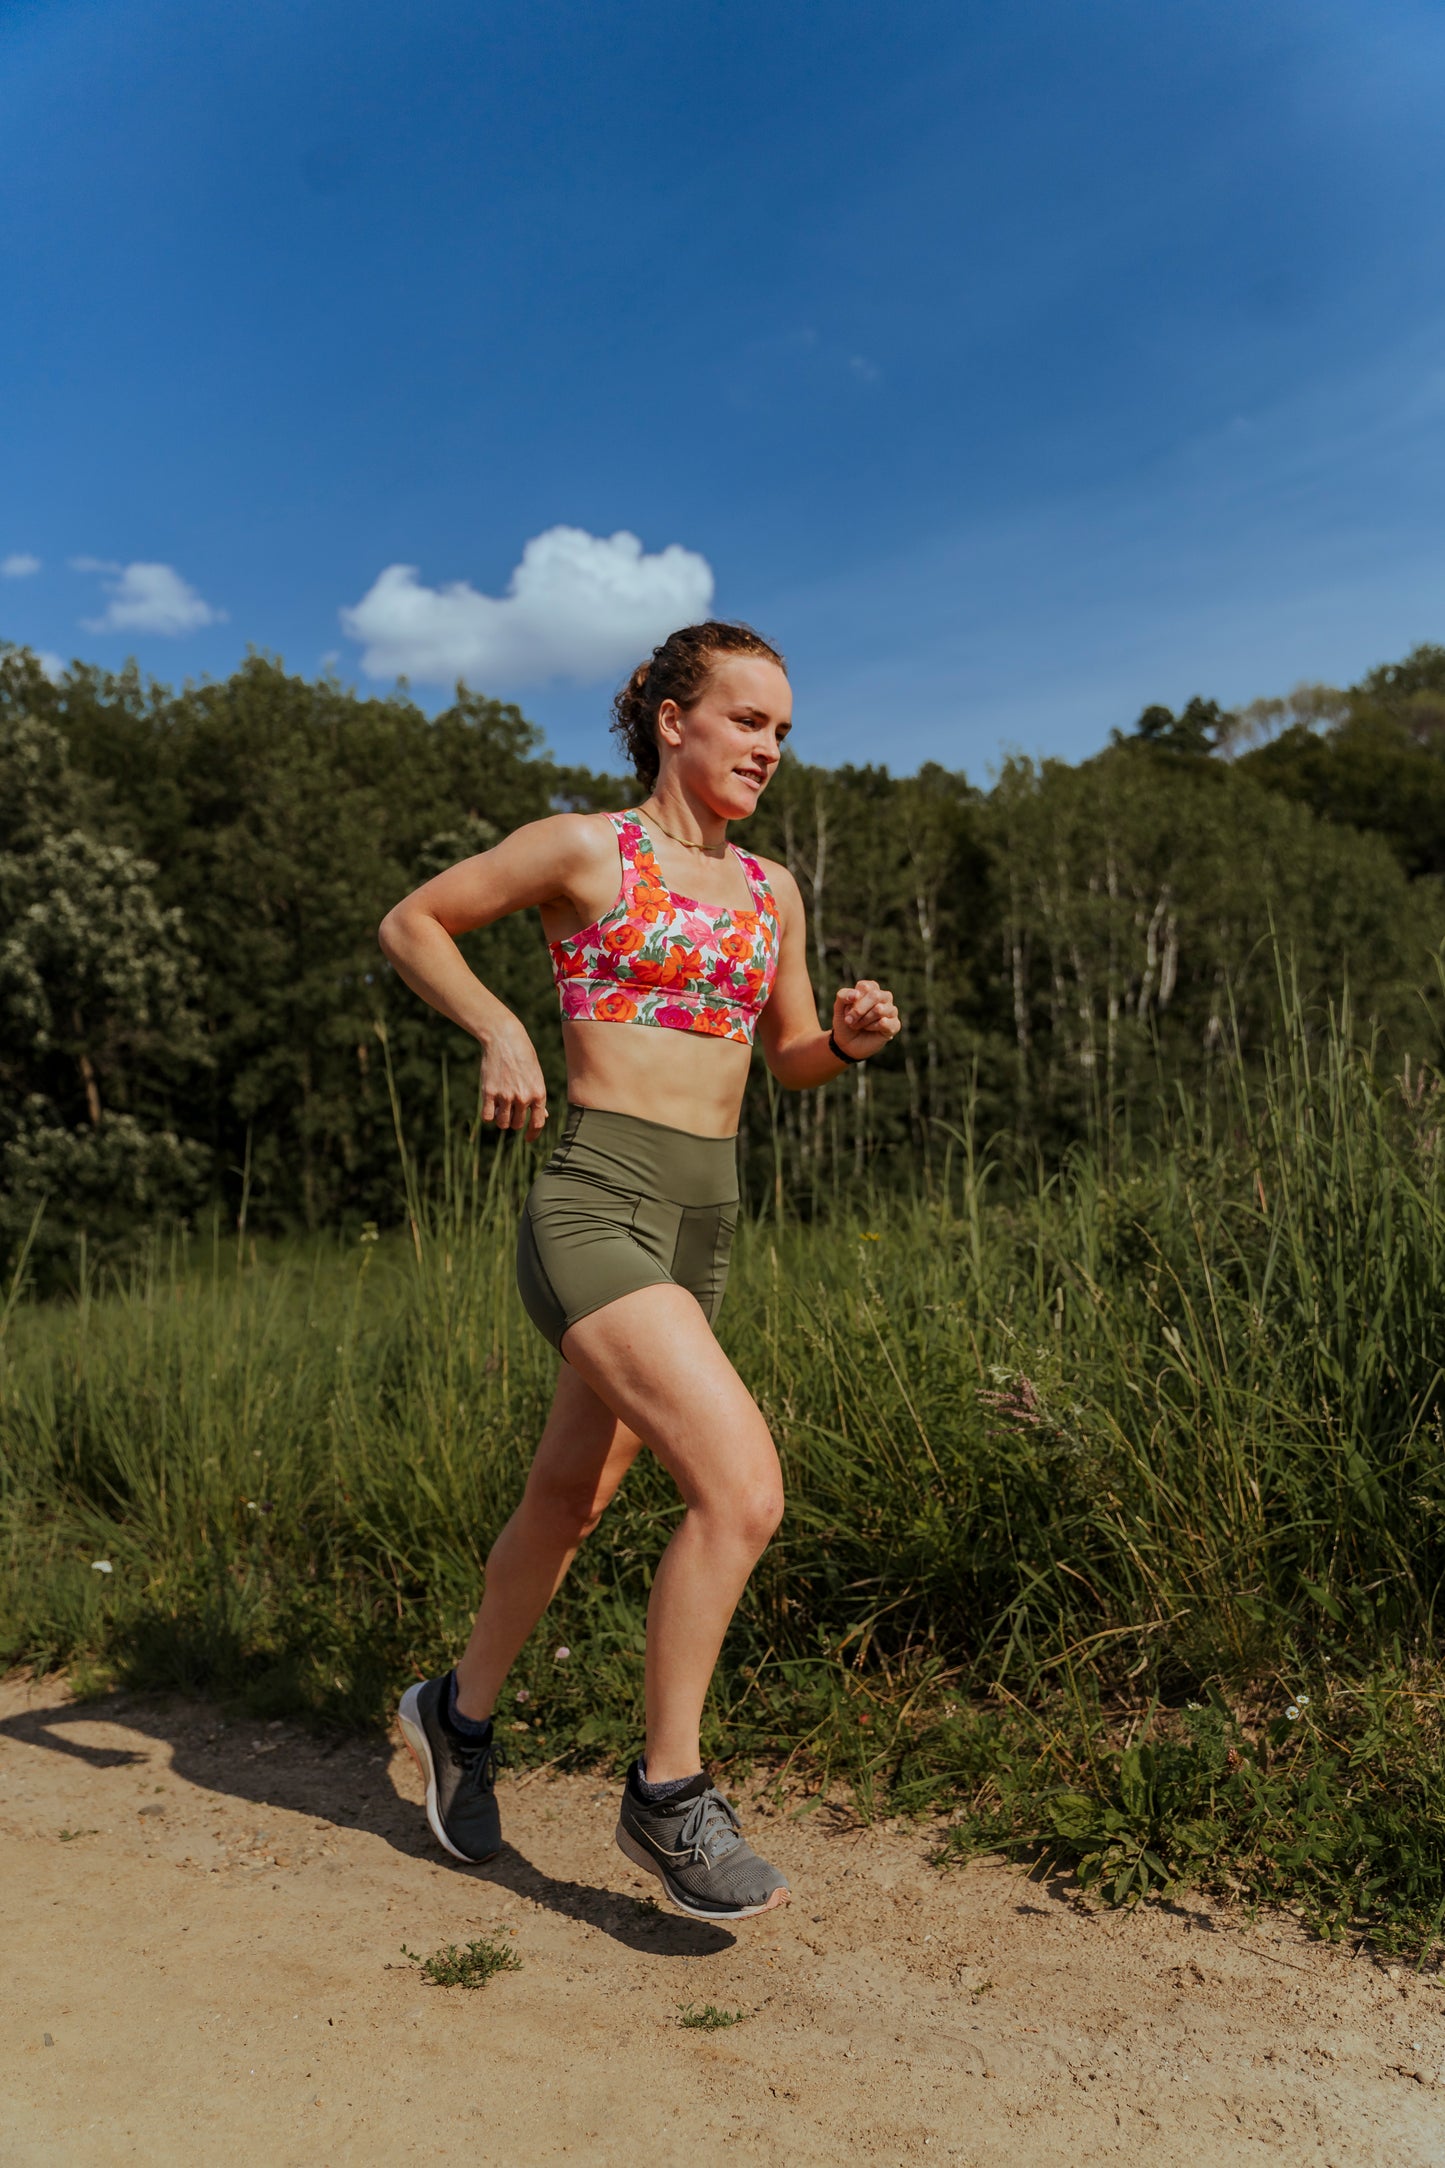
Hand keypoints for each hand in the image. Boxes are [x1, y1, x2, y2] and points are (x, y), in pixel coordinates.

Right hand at [479, 1026, 549, 1141]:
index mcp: (538, 1094)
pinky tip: (490, 1105)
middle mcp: (523, 1097)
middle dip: (513, 1120)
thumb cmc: (523, 1056)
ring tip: (500, 1107)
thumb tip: (543, 1116)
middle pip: (517, 1125)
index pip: (537, 1123)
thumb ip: (538, 1097)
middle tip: (510, 1109)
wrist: (504, 1038)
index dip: (532, 1134)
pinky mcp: (489, 1092)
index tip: (528, 1139)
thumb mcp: (536, 1075)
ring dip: (501, 1119)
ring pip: (502, 1123)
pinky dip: (488, 1114)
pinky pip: (487, 1117)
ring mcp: (506, 1096)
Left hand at [831, 980, 900, 1059]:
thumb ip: (843, 996)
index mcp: (872, 989)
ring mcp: (891, 1011)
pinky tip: (869, 1029)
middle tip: (849, 1021)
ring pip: (879, 1009)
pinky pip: (885, 1022)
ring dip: (864, 1020)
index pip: (865, 987)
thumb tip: (856, 994)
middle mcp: (884, 997)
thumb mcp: (838, 1007)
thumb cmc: (845, 1022)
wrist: (847, 1044)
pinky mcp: (895, 1025)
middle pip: (875, 995)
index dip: (853, 999)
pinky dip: (872, 1027)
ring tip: (858, 1026)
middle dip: (858, 1010)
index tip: (846, 1009)